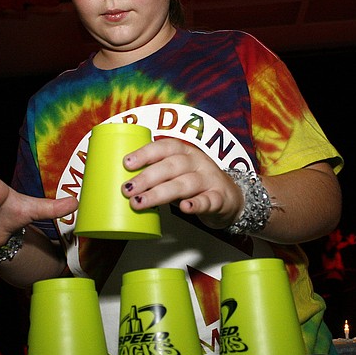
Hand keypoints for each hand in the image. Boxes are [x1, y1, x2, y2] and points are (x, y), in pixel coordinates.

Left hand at [121, 138, 243, 229]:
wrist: (230, 199)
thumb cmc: (195, 183)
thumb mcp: (178, 172)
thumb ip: (158, 173)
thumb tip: (124, 181)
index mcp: (185, 152)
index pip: (165, 146)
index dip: (146, 153)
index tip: (126, 163)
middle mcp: (198, 162)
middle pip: (172, 166)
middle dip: (147, 177)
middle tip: (127, 189)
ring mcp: (210, 180)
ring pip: (185, 184)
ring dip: (160, 193)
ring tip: (140, 202)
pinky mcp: (219, 199)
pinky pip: (208, 201)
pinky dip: (196, 204)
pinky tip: (184, 208)